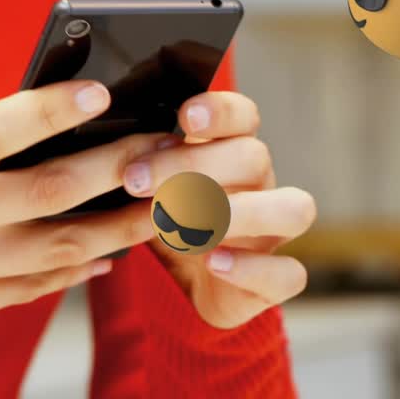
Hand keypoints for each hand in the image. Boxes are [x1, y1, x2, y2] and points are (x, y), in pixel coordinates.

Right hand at [0, 77, 166, 331]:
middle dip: (114, 165)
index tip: (99, 92)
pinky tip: (111, 252)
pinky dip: (75, 272)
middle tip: (162, 145)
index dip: (51, 110)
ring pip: (53, 248)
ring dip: (118, 226)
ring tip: (165, 203)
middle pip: (46, 192)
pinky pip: (29, 289)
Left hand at [119, 92, 316, 328]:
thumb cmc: (167, 223)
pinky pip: (290, 273)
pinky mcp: (276, 282)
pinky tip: (214, 262)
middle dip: (196, 165)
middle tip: (139, 181)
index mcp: (232, 154)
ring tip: (187, 220)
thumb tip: (107, 139)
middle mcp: (261, 187)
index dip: (220, 111)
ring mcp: (275, 234)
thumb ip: (139, 163)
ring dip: (242, 211)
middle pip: (255, 157)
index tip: (185, 115)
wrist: (184, 288)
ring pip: (293, 208)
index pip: (243, 117)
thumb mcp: (148, 190)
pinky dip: (252, 267)